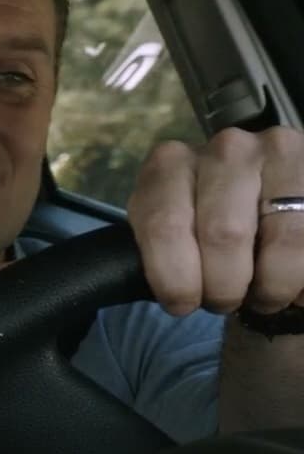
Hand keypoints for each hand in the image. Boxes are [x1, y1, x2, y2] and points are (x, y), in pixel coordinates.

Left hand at [130, 127, 303, 316]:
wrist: (271, 210)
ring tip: (264, 294)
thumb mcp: (175, 232)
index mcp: (173, 162)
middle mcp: (228, 149)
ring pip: (282, 241)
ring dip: (271, 286)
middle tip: (226, 300)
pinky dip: (299, 279)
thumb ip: (164, 247)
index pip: (164, 225)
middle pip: (224, 234)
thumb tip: (171, 289)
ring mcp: (282, 154)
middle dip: (224, 286)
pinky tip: (292, 282)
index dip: (173, 279)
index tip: (182, 304)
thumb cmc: (211, 232)